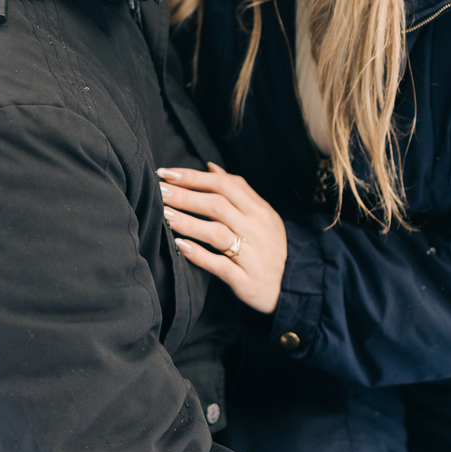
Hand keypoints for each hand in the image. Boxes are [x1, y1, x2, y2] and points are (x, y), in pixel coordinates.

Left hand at [158, 164, 286, 314]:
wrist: (292, 284)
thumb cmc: (267, 244)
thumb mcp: (260, 214)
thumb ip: (237, 190)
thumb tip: (211, 167)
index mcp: (258, 209)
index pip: (224, 185)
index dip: (194, 177)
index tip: (167, 173)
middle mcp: (256, 229)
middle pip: (217, 206)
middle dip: (185, 196)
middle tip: (158, 191)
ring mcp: (252, 255)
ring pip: (217, 234)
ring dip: (188, 223)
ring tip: (164, 215)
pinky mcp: (246, 280)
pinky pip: (221, 266)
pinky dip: (200, 255)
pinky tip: (181, 246)